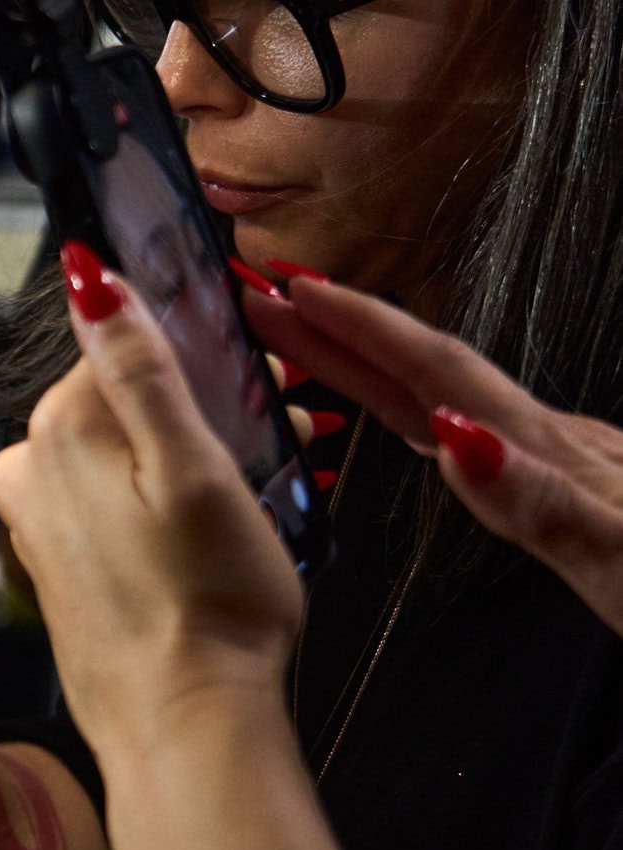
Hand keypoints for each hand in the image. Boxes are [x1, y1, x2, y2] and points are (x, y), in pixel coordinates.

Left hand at [0, 245, 302, 758]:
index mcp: (56, 431)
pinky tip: (216, 533)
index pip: (129, 346)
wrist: (182, 726)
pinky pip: (116, 503)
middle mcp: (27, 469)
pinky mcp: (56, 563)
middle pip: (127, 401)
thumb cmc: (206, 604)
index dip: (208, 361)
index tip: (263, 390)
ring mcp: (35, 521)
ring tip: (264, 493)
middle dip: (206, 410)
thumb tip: (91, 275)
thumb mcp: (196, 468)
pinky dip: (166, 502)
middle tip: (282, 442)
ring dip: (195, 456)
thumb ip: (141, 367)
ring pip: (126, 453)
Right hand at [245, 275, 622, 638]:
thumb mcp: (621, 561)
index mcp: (549, 453)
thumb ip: (541, 502)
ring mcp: (563, 467)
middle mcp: (551, 448)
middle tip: (263, 299)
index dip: (362, 327)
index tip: (291, 288)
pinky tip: (417, 424)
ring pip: (445, 401)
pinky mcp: (571, 496)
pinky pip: (470, 438)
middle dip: (341, 333)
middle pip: (427, 374)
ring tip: (307, 346)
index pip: (438, 373)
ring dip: (369, 368)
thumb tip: (454, 441)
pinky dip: (419, 416)